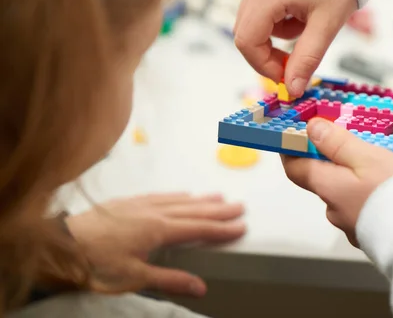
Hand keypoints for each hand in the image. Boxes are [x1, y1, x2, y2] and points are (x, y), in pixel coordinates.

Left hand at [66, 193, 244, 296]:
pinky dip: (177, 195)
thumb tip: (200, 287)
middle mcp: (154, 212)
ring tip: (218, 197)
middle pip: (194, 210)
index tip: (241, 226)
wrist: (62, 244)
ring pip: (179, 199)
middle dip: (219, 210)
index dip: (222, 229)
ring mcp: (141, 204)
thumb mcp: (134, 277)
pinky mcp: (128, 202)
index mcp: (159, 230)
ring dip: (201, 199)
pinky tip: (182, 194)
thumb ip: (170, 280)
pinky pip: (160, 194)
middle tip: (239, 206)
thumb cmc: (96, 263)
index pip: (199, 229)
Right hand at [234, 0, 356, 97]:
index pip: (247, 41)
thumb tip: (292, 89)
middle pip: (246, 32)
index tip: (286, 76)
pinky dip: (279, 19)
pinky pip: (262, 7)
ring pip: (255, 21)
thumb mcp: (326, 25)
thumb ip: (306, 59)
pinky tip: (302, 11)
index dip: (263, 65)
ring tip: (307, 25)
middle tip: (294, 62)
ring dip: (277, 35)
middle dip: (268, 53)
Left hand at [281, 119, 392, 244]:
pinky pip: (362, 209)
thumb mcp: (366, 157)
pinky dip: (368, 196)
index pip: (295, 168)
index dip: (291, 150)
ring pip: (344, 195)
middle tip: (349, 143)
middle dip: (331, 162)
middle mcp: (332, 209)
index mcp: (327, 187)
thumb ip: (337, 143)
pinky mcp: (369, 234)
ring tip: (377, 166)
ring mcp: (350, 225)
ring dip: (353, 180)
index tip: (293, 136)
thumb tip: (311, 129)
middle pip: (322, 180)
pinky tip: (387, 189)